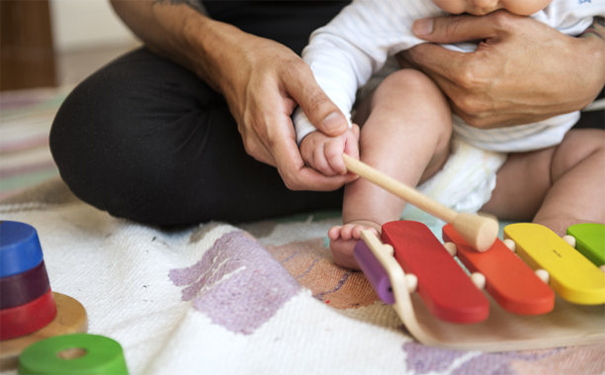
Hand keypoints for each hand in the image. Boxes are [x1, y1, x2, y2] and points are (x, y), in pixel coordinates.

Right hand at [214, 30, 356, 190]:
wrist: (229, 58)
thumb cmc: (260, 60)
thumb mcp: (295, 71)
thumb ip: (317, 102)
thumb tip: (339, 129)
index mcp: (269, 129)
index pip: (297, 176)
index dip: (326, 181)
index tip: (350, 170)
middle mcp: (260, 144)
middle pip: (298, 177)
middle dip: (328, 171)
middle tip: (351, 150)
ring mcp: (257, 145)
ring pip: (294, 168)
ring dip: (319, 163)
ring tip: (340, 139)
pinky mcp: (260, 142)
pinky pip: (287, 158)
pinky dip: (307, 154)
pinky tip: (320, 134)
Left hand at [398, 11, 604, 127]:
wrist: (573, 81)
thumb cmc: (542, 47)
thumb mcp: (500, 24)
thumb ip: (455, 27)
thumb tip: (419, 29)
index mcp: (468, 74)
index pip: (422, 57)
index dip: (411, 45)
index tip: (407, 38)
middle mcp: (466, 100)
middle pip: (427, 77)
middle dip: (418, 60)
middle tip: (414, 47)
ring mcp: (472, 116)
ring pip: (439, 91)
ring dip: (433, 76)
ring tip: (434, 59)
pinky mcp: (479, 124)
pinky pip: (453, 104)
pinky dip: (449, 90)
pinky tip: (455, 76)